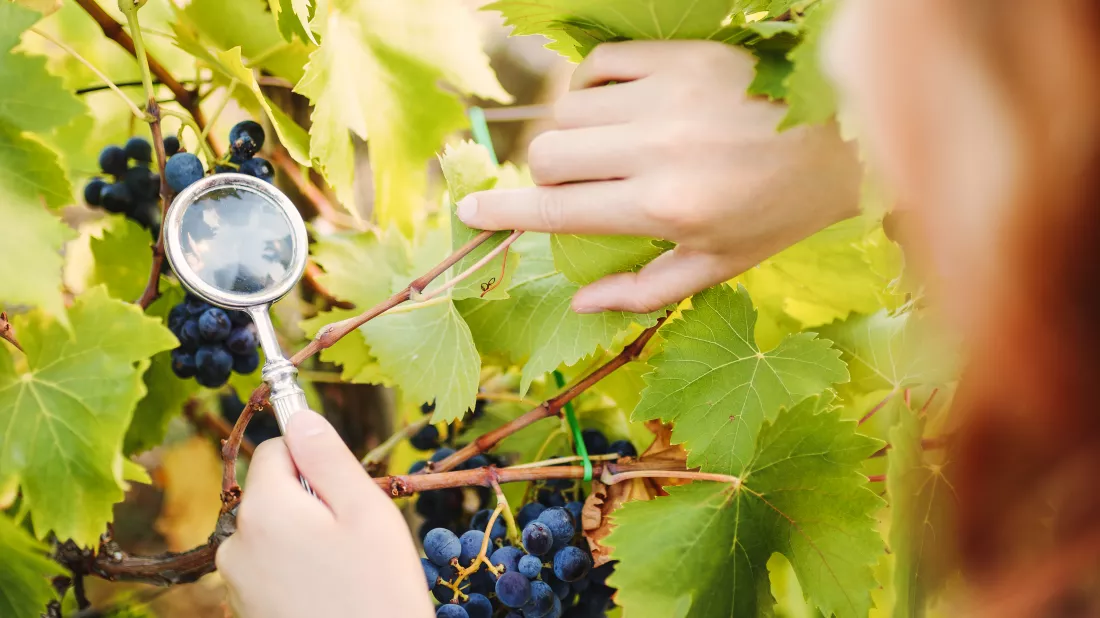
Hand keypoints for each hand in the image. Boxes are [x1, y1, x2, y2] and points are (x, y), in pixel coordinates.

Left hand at [216, 411, 432, 617]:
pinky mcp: (245, 608)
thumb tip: (300, 415)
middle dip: (311, 500)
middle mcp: (237, 543)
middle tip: (353, 536)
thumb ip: (328, 457)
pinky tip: (329, 592)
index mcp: (265, 509)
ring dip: (305, 535)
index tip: (347, 491)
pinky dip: (297, 568)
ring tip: (344, 570)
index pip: (277, 448)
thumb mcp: (365, 512)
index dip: (316, 460)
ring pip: (274, 528)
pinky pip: (271, 564)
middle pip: (273, 489)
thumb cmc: (377, 590)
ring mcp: (236, 581)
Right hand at [457, 40, 860, 313]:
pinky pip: (598, 65)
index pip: (558, 210)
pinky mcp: (682, 54)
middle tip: (577, 187)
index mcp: (667, 208)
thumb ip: (644, 290)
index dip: (503, 213)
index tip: (469, 212)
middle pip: (549, 154)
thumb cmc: (784, 211)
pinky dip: (592, 89)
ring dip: (571, 135)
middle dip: (547, 177)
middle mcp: (659, 149)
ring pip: (568, 110)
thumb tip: (579, 304)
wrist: (851, 135)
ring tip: (607, 149)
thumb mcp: (721, 265)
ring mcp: (669, 94)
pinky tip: (618, 108)